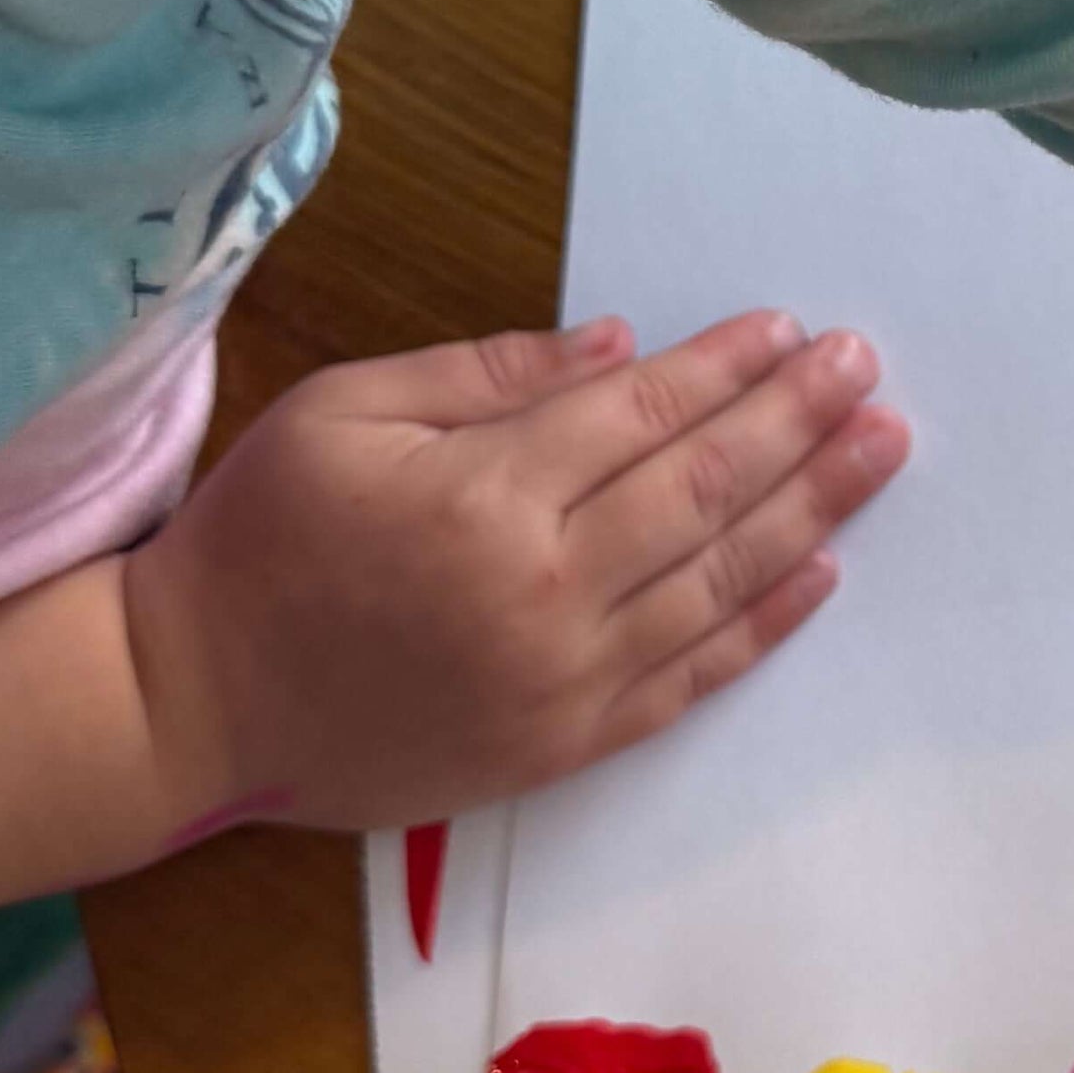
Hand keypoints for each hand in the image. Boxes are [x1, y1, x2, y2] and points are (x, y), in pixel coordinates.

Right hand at [120, 311, 908, 837]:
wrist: (193, 704)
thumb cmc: (260, 538)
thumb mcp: (344, 412)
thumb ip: (487, 376)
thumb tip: (621, 348)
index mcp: (486, 494)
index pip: (644, 414)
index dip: (727, 367)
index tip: (791, 328)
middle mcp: (543, 588)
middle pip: (705, 489)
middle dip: (797, 420)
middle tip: (865, 369)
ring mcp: (562, 677)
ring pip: (719, 580)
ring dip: (812, 508)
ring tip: (880, 450)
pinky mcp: (562, 743)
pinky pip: (691, 678)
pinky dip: (764, 624)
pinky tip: (821, 571)